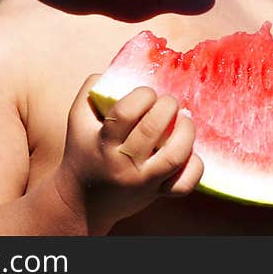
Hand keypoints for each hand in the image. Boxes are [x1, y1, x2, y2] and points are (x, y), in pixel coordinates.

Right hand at [55, 75, 203, 233]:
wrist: (83, 202)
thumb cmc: (84, 151)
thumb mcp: (78, 120)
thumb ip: (91, 90)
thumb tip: (114, 70)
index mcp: (104, 142)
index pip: (126, 113)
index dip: (142, 96)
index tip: (147, 93)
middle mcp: (124, 163)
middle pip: (152, 130)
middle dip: (167, 107)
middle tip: (169, 102)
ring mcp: (143, 181)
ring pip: (174, 157)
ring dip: (186, 131)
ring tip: (185, 119)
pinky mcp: (158, 193)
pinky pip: (185, 183)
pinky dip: (194, 166)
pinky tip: (189, 150)